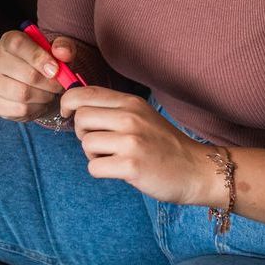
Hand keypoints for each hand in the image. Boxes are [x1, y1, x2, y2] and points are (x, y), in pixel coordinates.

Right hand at [0, 28, 74, 120]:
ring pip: (23, 94)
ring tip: (49, 93)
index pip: (18, 44)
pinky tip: (39, 102)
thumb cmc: (45, 63)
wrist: (33, 85)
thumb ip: (64, 47)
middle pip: (26, 73)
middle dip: (49, 83)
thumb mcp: (58, 51)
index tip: (56, 70)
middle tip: (58, 86)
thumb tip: (62, 53)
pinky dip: (36, 109)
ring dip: (44, 96)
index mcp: (9, 41)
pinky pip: (20, 109)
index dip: (40, 58)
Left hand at [62, 86, 217, 205]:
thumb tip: (77, 109)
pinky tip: (119, 170)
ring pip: (86, 143)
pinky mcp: (131, 165)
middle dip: (82, 133)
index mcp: (131, 102)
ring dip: (93, 155)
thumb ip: (114, 109)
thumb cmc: (164, 146)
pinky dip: (101, 171)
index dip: (68, 103)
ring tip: (114, 158)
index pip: (84, 93)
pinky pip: (94, 167)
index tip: (68, 115)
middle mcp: (130, 117)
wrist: (196, 169)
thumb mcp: (142, 116)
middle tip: (100, 144)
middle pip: (80, 117)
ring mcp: (131, 141)